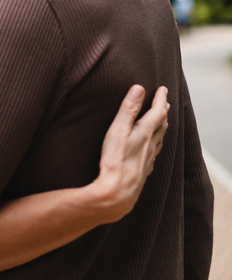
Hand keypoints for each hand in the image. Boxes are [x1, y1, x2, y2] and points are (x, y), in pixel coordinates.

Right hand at [93, 84, 168, 221]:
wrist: (118, 192)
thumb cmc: (115, 160)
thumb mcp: (117, 130)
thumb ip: (128, 109)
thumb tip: (139, 88)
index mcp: (145, 132)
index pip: (158, 111)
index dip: (160, 98)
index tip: (163, 88)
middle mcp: (150, 144)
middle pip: (162, 124)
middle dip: (163, 111)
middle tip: (164, 102)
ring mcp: (149, 157)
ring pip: (160, 138)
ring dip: (162, 127)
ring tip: (163, 121)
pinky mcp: (144, 168)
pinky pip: (155, 152)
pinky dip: (157, 143)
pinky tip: (153, 147)